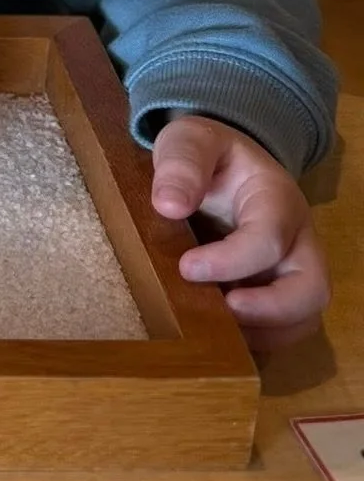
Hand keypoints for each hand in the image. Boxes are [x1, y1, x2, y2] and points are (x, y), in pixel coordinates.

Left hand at [152, 115, 328, 351]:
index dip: (230, 261)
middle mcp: (297, 239)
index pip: (270, 238)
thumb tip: (168, 205)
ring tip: (216, 329)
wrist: (220, 163)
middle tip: (222, 313)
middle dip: (270, 311)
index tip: (186, 268)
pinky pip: (285, 328)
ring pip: (304, 317)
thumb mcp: (189, 141)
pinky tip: (218, 334)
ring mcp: (293, 269)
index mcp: (276, 198)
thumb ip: (181, 164)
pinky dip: (258, 339)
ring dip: (264, 332)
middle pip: (311, 288)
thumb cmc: (206, 153)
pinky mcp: (280, 292)